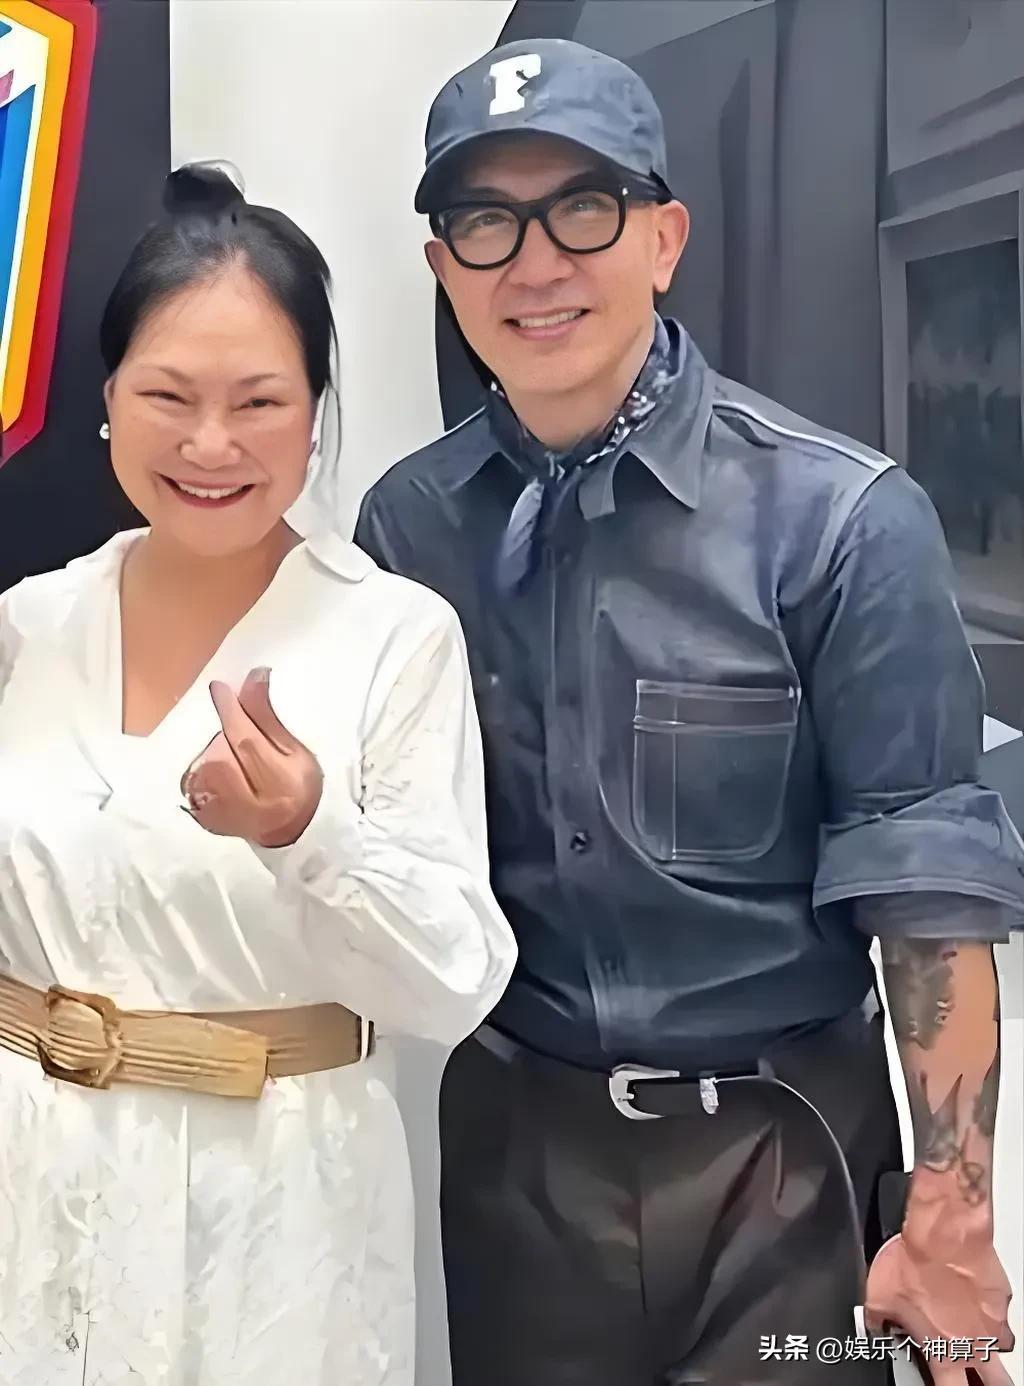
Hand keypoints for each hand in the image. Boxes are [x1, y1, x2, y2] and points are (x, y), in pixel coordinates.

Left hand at [180, 666, 322, 847]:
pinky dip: (207, 768)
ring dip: (218, 749)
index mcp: (278, 782)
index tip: (220, 687)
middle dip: (229, 733)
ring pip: (207, 761)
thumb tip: (254, 676)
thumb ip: (268, 717)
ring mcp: (221, 813)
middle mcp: (247, 801)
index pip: (245, 738)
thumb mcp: (295, 751)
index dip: (231, 710)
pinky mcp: (204, 818)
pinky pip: (196, 778)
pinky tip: (226, 773)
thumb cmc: (299, 785)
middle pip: (221, 748)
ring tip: (239, 759)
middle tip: (245, 737)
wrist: (291, 832)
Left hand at [865, 1229, 1014, 1383]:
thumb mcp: (878, 1295)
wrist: (944, 1233)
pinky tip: (971, 1294)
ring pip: (1000, 1348)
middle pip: (996, 1384)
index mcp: (944, 1352)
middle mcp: (975, 1343)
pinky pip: (1000, 1312)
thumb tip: (873, 1321)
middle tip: (971, 1372)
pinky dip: (988, 1309)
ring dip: (987, 1344)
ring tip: (970, 1331)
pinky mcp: (1002, 1298)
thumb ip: (878, 1318)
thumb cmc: (917, 1264)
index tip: (940, 1382)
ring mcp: (994, 1322)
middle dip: (984, 1382)